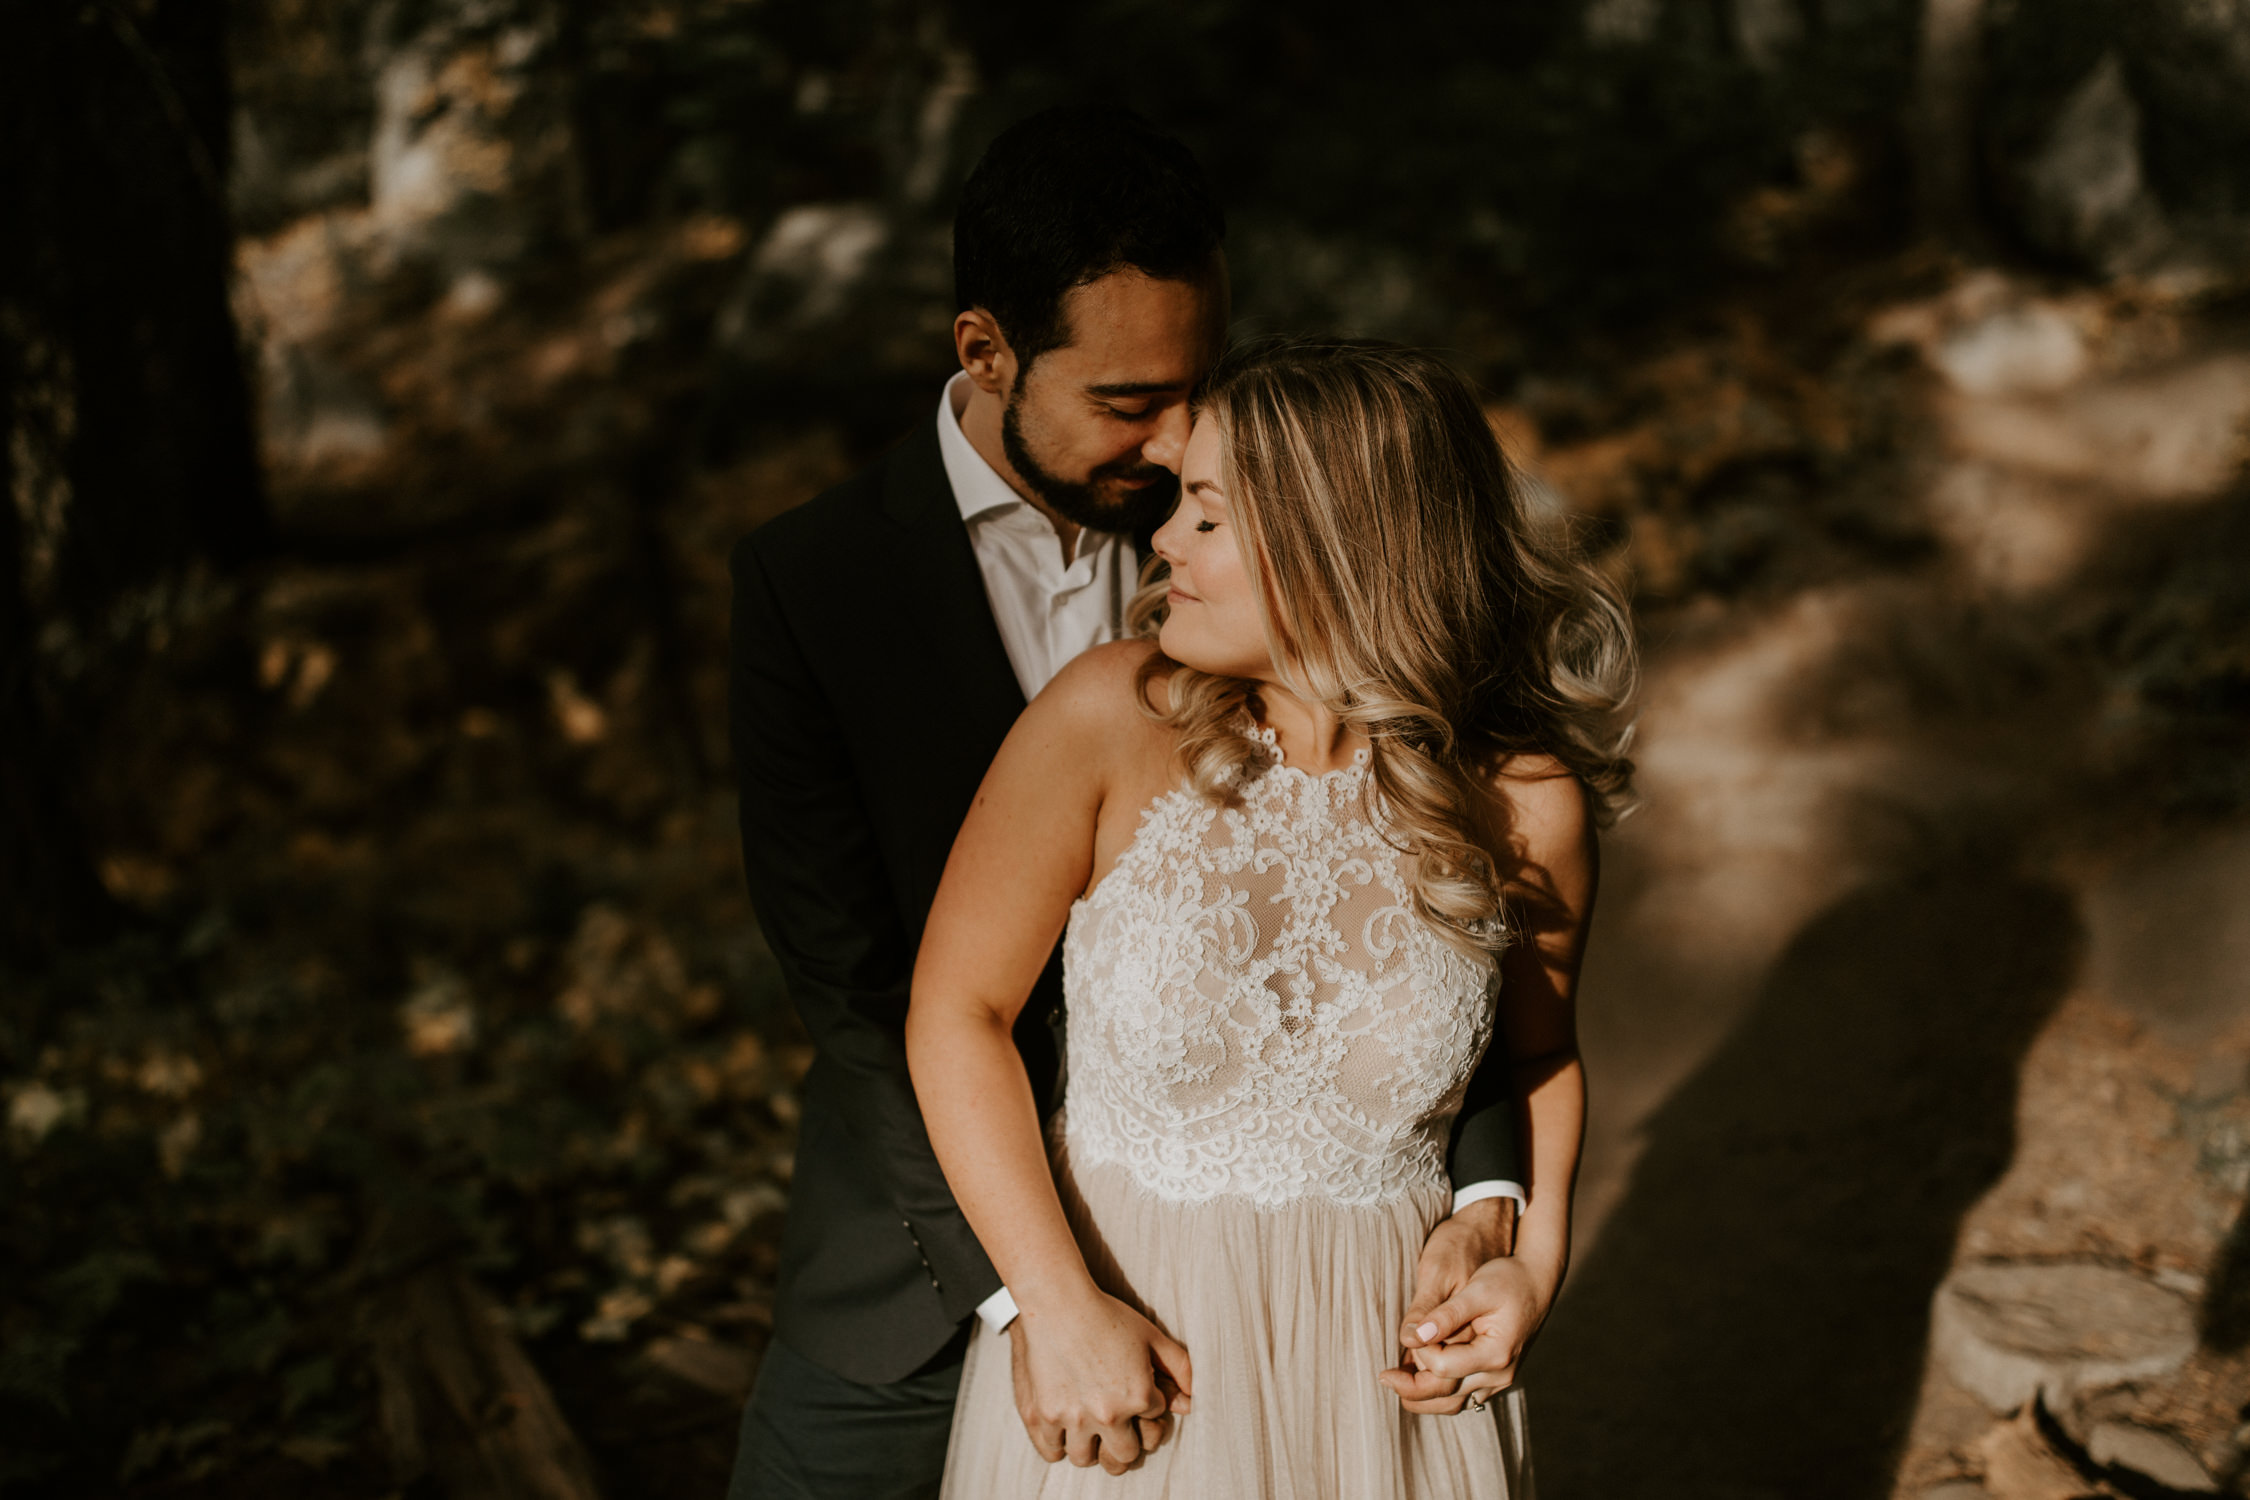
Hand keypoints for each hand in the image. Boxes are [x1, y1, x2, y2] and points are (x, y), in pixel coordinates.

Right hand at [1008, 1287, 1191, 1474]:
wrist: (1056, 1301)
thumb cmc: (1106, 1314)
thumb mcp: (1151, 1335)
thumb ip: (1179, 1367)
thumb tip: (1191, 1401)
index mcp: (1138, 1397)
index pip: (1152, 1423)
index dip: (1146, 1408)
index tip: (1134, 1395)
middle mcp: (1107, 1415)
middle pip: (1122, 1457)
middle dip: (1124, 1443)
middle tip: (1116, 1428)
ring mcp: (1071, 1418)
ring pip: (1086, 1459)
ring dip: (1090, 1448)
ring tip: (1088, 1428)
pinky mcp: (1041, 1416)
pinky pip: (1052, 1452)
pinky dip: (1058, 1446)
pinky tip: (1063, 1430)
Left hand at [1380, 1200, 1547, 1414]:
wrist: (1537, 1281)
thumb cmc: (1507, 1279)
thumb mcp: (1477, 1289)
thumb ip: (1446, 1314)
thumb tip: (1414, 1336)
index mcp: (1495, 1353)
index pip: (1442, 1368)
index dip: (1419, 1354)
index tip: (1408, 1336)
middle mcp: (1499, 1374)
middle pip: (1446, 1396)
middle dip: (1411, 1389)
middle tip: (1383, 1376)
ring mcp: (1499, 1380)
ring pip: (1454, 1403)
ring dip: (1424, 1397)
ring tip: (1396, 1382)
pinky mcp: (1494, 1377)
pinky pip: (1463, 1396)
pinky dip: (1440, 1392)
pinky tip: (1419, 1377)